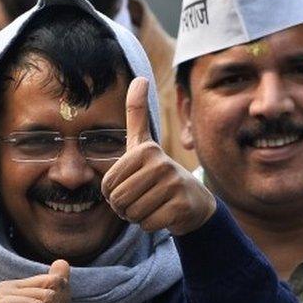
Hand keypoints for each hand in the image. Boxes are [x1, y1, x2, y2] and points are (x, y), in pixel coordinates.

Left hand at [101, 77, 215, 234]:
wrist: (194, 201)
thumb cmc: (159, 172)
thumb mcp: (144, 143)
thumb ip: (137, 112)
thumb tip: (140, 78)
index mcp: (145, 150)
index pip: (108, 186)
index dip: (114, 194)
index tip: (132, 186)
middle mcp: (161, 164)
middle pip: (119, 200)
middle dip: (125, 207)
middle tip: (141, 199)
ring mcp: (173, 186)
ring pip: (133, 214)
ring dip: (138, 216)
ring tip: (152, 205)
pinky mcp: (181, 207)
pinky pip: (148, 224)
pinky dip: (151, 224)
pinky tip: (163, 214)